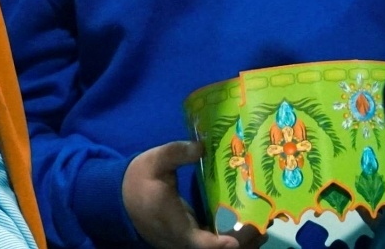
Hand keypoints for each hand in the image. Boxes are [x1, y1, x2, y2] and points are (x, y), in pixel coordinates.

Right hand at [122, 141, 263, 248]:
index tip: (235, 239)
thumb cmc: (138, 181)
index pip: (198, 242)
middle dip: (243, 241)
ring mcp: (187, 243)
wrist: (120, 199)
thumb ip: (176, 153)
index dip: (219, 244)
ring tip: (262, 226)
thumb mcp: (153, 161)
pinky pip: (213, 245)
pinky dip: (231, 239)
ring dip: (241, 242)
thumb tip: (202, 146)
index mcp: (174, 224)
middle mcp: (183, 240)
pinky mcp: (190, 239)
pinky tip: (247, 225)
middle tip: (264, 225)